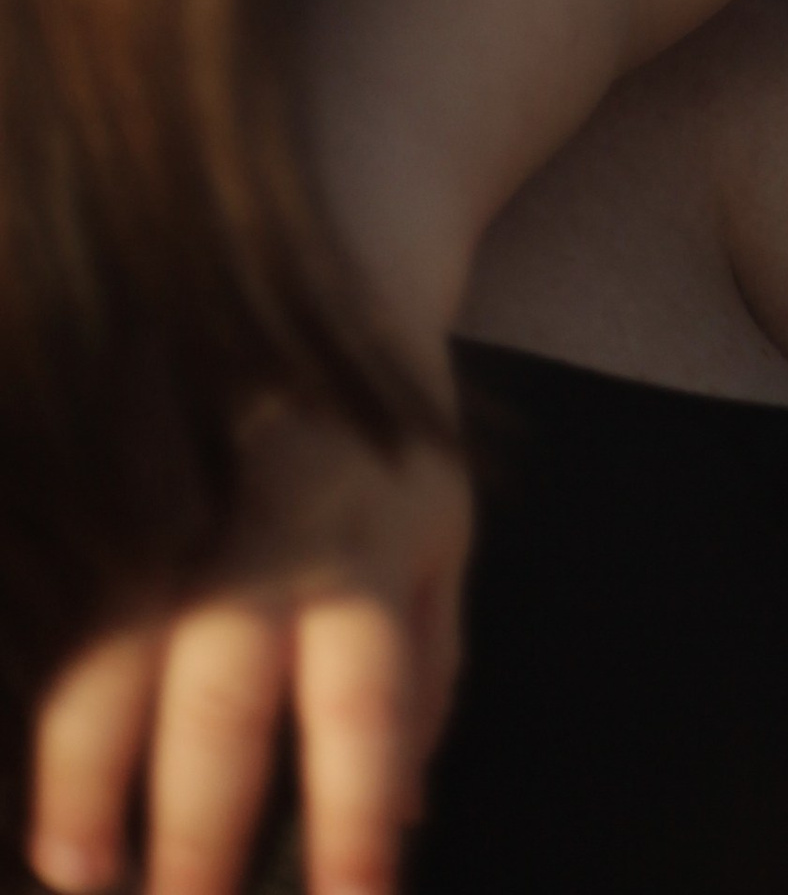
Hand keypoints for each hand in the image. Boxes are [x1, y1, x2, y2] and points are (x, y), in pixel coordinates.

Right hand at [25, 414, 471, 894]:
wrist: (336, 256)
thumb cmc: (388, 436)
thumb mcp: (443, 538)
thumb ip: (426, 672)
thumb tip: (408, 813)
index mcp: (374, 551)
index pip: (367, 711)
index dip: (353, 823)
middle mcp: (278, 530)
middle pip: (227, 702)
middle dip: (195, 832)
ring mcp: (188, 496)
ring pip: (117, 653)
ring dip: (88, 776)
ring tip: (75, 868)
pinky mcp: (125, 469)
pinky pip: (72, 592)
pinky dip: (52, 687)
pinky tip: (39, 758)